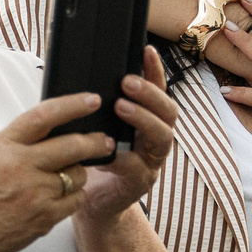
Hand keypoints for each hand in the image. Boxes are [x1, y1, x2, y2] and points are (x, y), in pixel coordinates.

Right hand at [0, 93, 119, 251]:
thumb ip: (21, 143)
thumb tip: (59, 131)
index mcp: (5, 144)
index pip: (45, 115)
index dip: (73, 105)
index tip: (92, 100)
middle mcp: (21, 164)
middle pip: (73, 146)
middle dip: (95, 142)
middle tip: (105, 142)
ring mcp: (35, 192)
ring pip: (78, 175)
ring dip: (78, 174)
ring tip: (66, 177)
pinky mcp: (45, 216)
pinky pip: (76, 200)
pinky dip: (74, 197)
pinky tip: (60, 198)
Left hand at [76, 47, 175, 223]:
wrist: (91, 202)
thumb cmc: (93, 159)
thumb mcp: (97, 127)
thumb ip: (99, 107)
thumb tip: (82, 72)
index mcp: (147, 121)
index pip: (158, 90)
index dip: (155, 71)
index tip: (146, 50)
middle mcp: (155, 139)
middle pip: (169, 112)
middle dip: (150, 94)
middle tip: (128, 82)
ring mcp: (151, 162)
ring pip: (162, 137)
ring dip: (144, 118)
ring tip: (121, 106)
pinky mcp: (139, 183)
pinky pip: (137, 167)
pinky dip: (123, 157)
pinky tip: (109, 150)